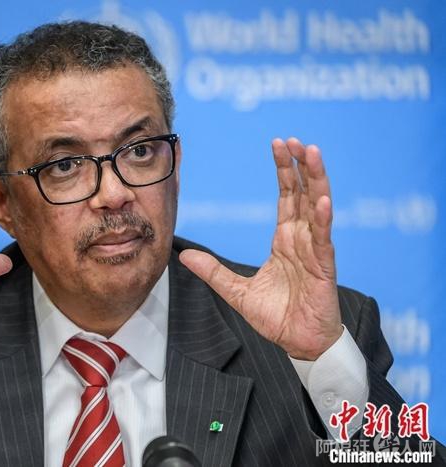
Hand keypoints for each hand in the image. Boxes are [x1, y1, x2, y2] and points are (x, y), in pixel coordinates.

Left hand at [179, 138, 341, 360]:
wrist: (298, 343)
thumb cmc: (276, 316)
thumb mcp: (236, 291)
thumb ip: (213, 272)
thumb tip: (184, 256)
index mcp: (285, 240)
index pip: (287, 197)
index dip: (284, 171)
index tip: (278, 145)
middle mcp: (302, 239)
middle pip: (303, 194)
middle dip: (299, 166)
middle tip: (294, 139)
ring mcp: (315, 251)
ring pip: (318, 208)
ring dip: (316, 181)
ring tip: (312, 153)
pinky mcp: (323, 269)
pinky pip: (323, 241)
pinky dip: (323, 220)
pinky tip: (321, 202)